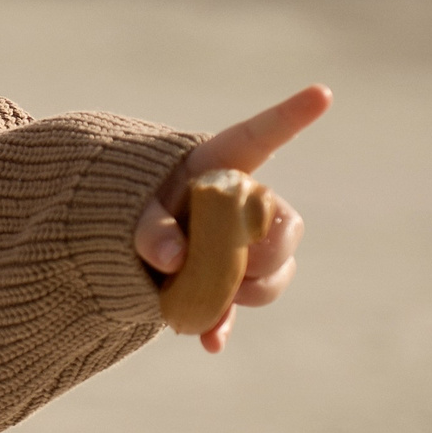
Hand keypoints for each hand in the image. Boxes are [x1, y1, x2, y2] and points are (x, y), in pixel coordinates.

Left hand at [135, 85, 332, 353]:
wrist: (109, 242)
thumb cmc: (122, 205)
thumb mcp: (124, 207)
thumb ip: (145, 226)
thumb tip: (173, 259)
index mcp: (216, 166)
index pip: (259, 136)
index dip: (290, 115)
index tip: (322, 91)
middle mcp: (239, 204)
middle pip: (285, 225)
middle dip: (269, 250)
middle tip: (233, 262)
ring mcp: (237, 246)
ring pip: (275, 270)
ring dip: (248, 288)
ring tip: (202, 289)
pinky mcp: (223, 283)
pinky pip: (237, 308)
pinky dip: (219, 323)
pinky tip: (209, 341)